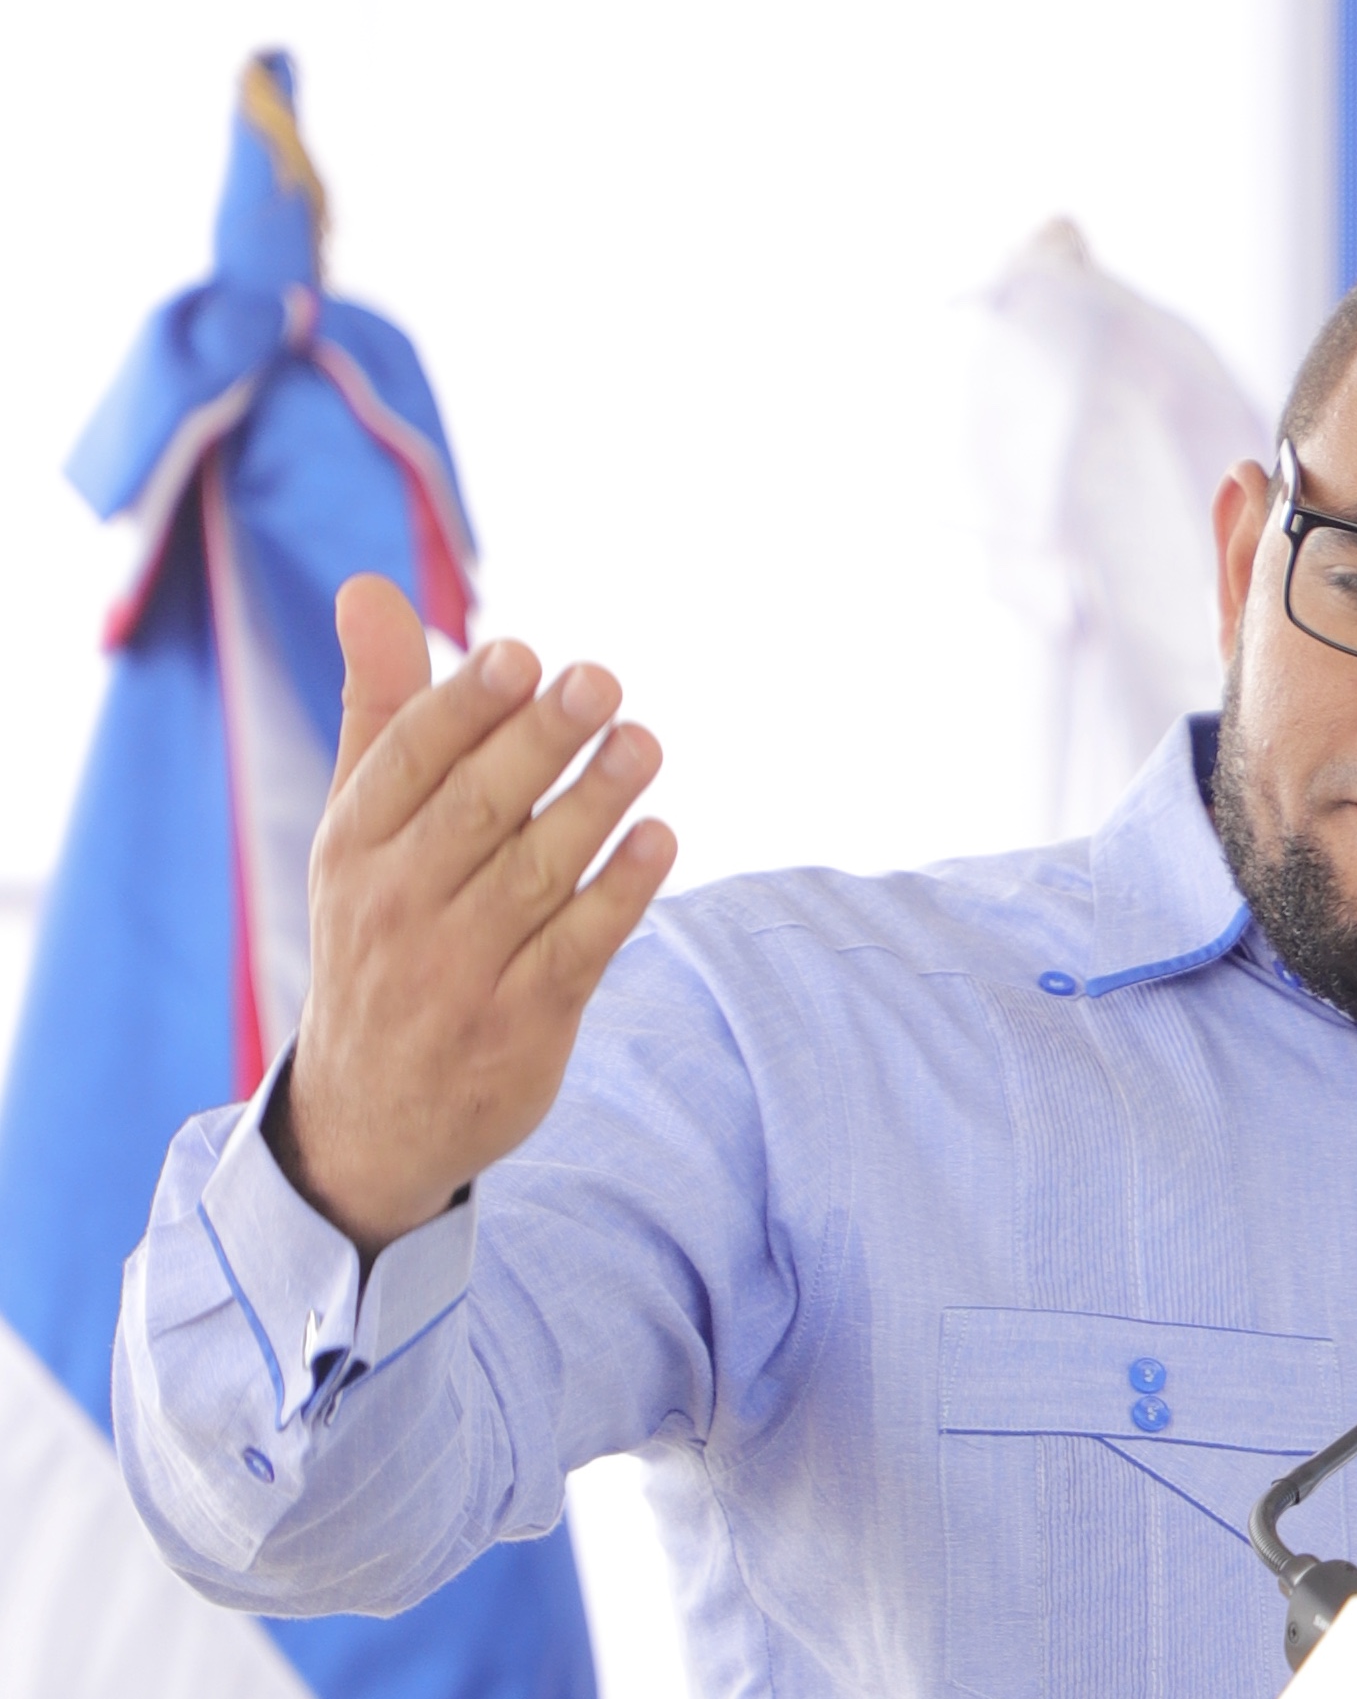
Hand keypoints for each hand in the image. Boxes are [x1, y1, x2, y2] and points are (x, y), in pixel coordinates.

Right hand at [274, 575, 676, 1260]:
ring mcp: (459, 967)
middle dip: (540, 743)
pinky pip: (578, 948)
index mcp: (354, 845)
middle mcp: (398, 903)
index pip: (408, 763)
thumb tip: (369, 586)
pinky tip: (659, 839)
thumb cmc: (381, 932)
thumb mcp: (362, 829)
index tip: (520, 654)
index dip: (464, 707)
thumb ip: (381, 710)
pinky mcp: (521, 1022)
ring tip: (645, 744)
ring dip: (594, 805)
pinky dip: (619, 893)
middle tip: (601, 682)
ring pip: (534, 874)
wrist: (372, 1111)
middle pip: (478, 809)